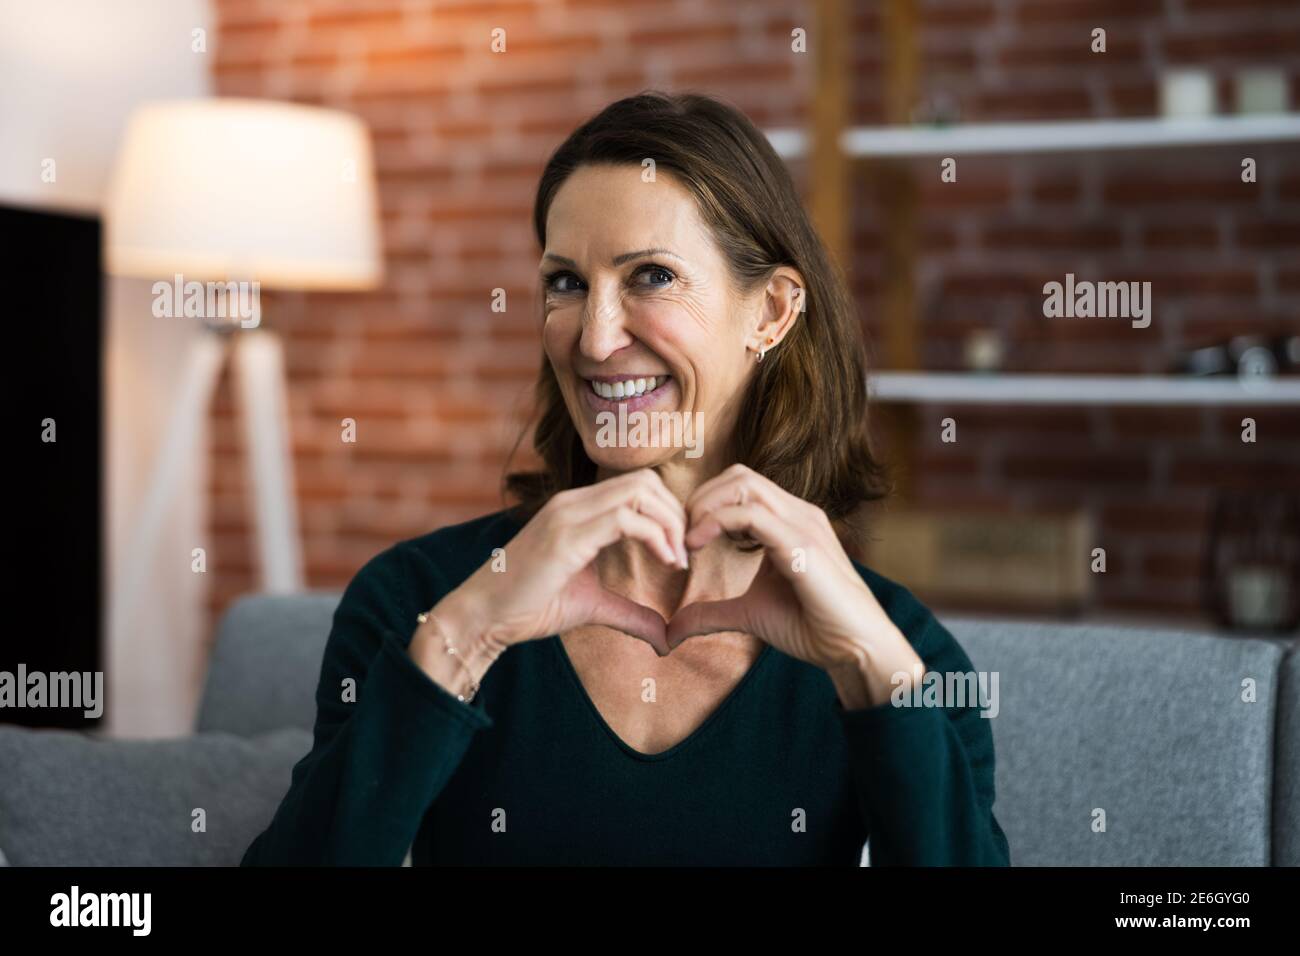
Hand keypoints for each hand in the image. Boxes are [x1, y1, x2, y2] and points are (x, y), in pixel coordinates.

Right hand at [422, 469, 688, 671]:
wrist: (484, 617)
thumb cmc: (530, 607)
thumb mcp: (591, 605)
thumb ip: (628, 612)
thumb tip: (664, 636)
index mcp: (577, 508)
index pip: (638, 486)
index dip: (668, 512)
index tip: (680, 551)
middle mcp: (573, 502)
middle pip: (646, 481)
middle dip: (676, 514)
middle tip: (684, 554)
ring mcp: (569, 514)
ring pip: (640, 492)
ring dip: (670, 523)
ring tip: (677, 560)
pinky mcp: (567, 536)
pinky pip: (626, 519)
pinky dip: (656, 536)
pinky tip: (665, 562)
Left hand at [665, 464, 922, 703]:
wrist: (855, 648)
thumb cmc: (812, 627)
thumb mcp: (749, 614)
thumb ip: (712, 613)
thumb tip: (673, 629)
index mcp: (789, 521)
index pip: (741, 485)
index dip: (705, 504)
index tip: (684, 540)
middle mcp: (798, 513)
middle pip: (739, 475)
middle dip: (701, 499)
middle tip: (680, 536)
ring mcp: (802, 523)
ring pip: (743, 483)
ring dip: (705, 506)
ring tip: (688, 540)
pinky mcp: (801, 543)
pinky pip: (751, 513)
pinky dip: (715, 522)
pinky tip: (697, 546)